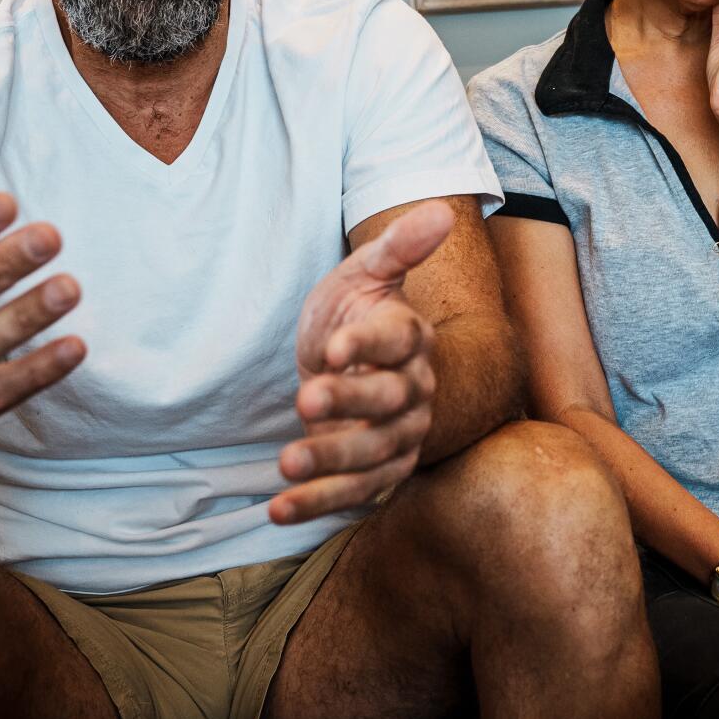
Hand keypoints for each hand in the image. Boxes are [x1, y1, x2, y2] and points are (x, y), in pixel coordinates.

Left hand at [273, 202, 453, 523]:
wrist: (351, 366)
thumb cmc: (356, 315)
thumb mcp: (365, 275)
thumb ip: (398, 248)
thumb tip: (441, 209)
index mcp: (411, 339)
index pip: (398, 341)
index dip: (367, 346)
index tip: (331, 350)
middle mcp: (414, 391)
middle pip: (390, 401)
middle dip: (349, 403)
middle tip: (305, 399)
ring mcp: (400, 437)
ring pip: (374, 454)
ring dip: (330, 461)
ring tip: (286, 463)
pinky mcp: (381, 474)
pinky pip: (356, 495)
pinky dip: (318, 504)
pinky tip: (277, 509)